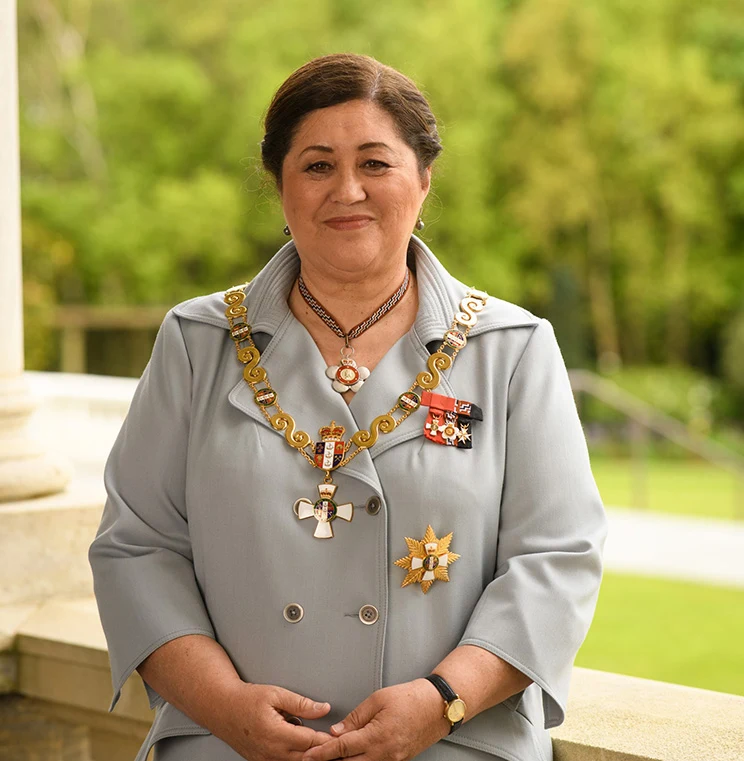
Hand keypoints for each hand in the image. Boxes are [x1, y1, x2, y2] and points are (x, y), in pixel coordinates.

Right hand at [211, 682, 334, 760]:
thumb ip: (302, 704)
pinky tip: (300, 747)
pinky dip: (295, 756)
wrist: (222, 709)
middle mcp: (270, 751)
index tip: (338, 736)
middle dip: (321, 751)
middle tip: (334, 741)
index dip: (326, 739)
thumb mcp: (276, 694)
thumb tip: (323, 708)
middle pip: (306, 758)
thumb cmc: (246, 699)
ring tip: (318, 743)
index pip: (310, 742)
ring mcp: (265, 760)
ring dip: (308, 755)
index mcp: (276, 734)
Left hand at [301, 679, 448, 760]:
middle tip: (312, 758)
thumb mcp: (378, 699)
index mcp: (377, 736)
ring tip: (330, 757)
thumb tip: (336, 731)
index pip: (342, 748)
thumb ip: (355, 717)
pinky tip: (351, 758)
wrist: (437, 707)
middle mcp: (384, 754)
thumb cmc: (411, 698)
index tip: (307, 755)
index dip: (321, 753)